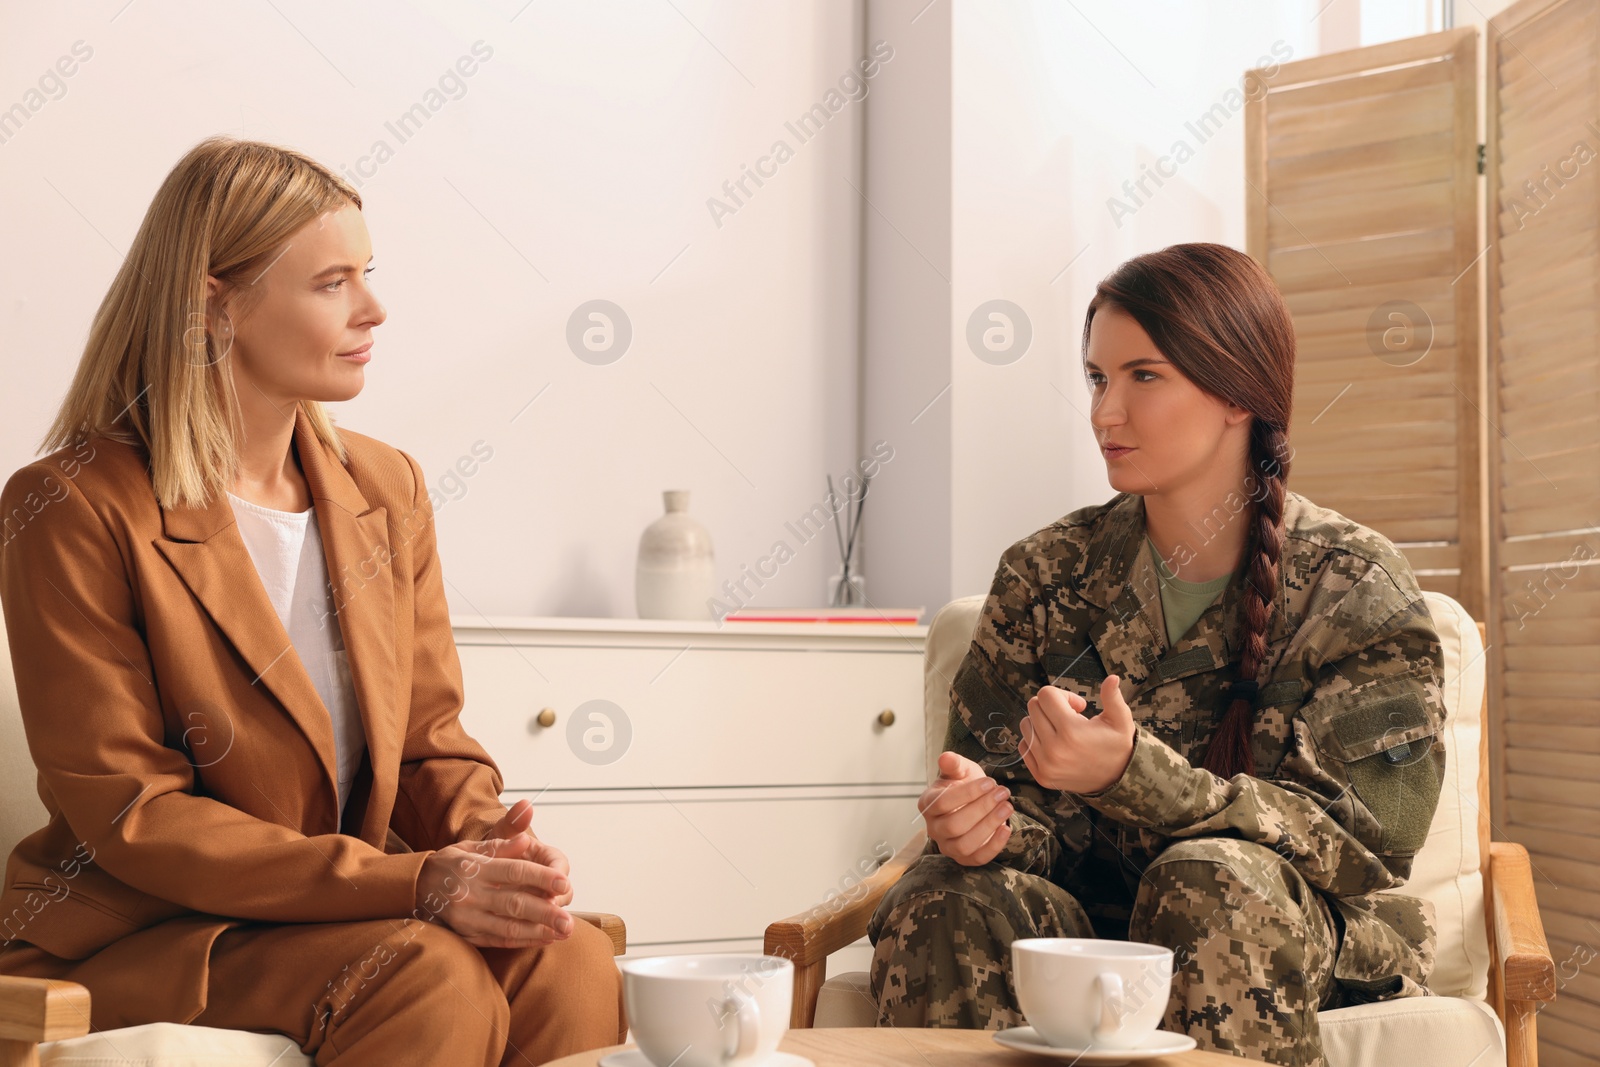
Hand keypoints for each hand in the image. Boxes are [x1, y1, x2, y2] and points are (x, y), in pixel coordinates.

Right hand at [416, 803, 574, 948]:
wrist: (414, 887)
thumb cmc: (450, 863)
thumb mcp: (471, 845)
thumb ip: (501, 843)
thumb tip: (527, 840)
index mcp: (474, 867)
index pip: (513, 871)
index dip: (540, 877)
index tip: (565, 883)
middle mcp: (470, 894)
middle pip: (513, 904)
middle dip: (544, 913)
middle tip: (570, 921)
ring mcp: (466, 917)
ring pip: (507, 927)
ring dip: (538, 932)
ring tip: (563, 933)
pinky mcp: (465, 935)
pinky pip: (497, 940)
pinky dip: (522, 941)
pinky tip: (544, 939)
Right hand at [918, 751, 1012, 866]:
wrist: (973, 802)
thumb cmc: (964, 784)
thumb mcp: (960, 770)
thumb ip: (954, 764)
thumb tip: (945, 757)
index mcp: (928, 804)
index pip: (943, 802)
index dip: (968, 793)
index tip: (990, 782)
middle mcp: (933, 828)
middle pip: (954, 825)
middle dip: (982, 808)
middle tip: (1002, 793)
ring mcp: (948, 846)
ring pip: (965, 844)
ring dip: (989, 826)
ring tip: (1007, 807)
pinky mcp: (964, 858)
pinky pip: (978, 858)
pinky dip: (994, 846)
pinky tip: (1006, 828)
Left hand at [1019, 675, 1135, 793]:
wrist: (1118, 779)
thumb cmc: (1118, 745)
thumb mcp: (1120, 720)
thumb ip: (1112, 697)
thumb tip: (1112, 677)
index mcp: (1071, 731)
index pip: (1046, 695)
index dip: (1063, 695)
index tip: (1078, 706)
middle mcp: (1054, 749)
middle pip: (1034, 707)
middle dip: (1051, 706)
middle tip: (1070, 717)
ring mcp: (1045, 764)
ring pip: (1025, 725)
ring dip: (1041, 722)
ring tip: (1061, 730)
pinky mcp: (1041, 775)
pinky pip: (1023, 746)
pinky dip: (1035, 740)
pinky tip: (1054, 743)